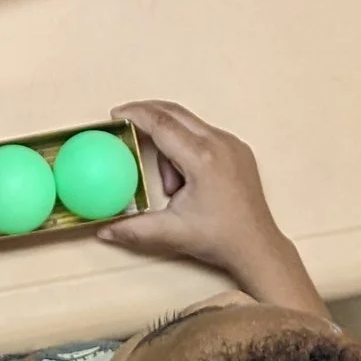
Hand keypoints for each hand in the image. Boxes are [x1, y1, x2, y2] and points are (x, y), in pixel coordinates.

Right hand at [102, 102, 317, 305]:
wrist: (257, 246)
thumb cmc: (219, 238)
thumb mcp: (171, 233)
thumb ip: (133, 229)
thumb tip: (102, 230)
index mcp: (202, 159)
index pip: (161, 124)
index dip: (136, 115)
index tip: (116, 115)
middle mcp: (220, 143)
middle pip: (175, 113)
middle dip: (147, 113)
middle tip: (125, 121)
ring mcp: (232, 144)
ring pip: (190, 125)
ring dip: (169, 140)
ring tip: (170, 184)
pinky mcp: (239, 150)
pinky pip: (205, 135)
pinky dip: (187, 146)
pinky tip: (185, 178)